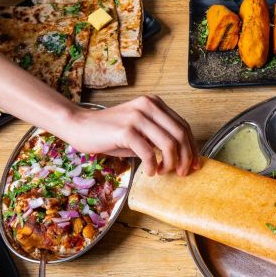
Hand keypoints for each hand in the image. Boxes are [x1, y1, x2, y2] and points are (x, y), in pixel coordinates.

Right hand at [65, 95, 199, 176]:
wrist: (80, 126)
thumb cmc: (112, 133)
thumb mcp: (141, 131)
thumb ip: (160, 137)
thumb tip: (183, 157)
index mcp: (155, 103)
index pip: (183, 126)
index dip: (192, 147)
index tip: (195, 164)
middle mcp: (148, 106)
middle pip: (180, 135)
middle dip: (186, 157)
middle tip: (182, 172)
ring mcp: (137, 117)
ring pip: (168, 144)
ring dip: (170, 163)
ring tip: (163, 172)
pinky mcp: (126, 130)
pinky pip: (149, 152)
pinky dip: (153, 166)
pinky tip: (150, 171)